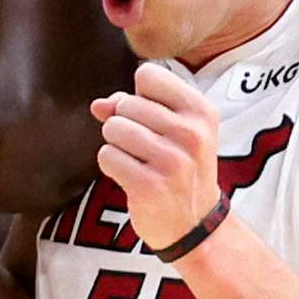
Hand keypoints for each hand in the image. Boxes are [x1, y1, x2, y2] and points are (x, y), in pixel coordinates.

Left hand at [90, 60, 225, 251]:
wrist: (194, 224)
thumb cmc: (181, 168)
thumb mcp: (175, 131)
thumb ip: (135, 107)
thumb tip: (98, 105)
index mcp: (201, 111)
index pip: (148, 75)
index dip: (139, 95)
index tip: (151, 117)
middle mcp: (190, 134)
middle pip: (126, 104)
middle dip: (125, 123)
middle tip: (145, 148)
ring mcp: (171, 161)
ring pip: (113, 128)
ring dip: (116, 144)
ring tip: (137, 161)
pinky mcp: (148, 185)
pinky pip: (107, 156)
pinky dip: (112, 165)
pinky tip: (131, 176)